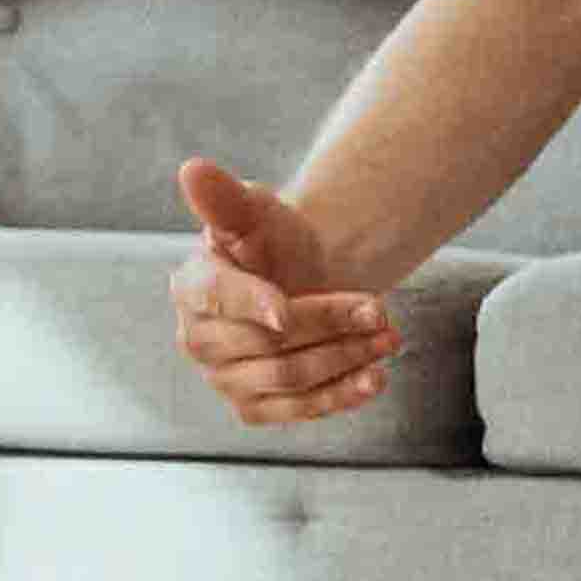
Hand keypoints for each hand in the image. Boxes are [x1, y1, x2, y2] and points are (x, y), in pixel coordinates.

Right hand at [172, 158, 397, 429]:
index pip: (217, 298)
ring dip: (346, 358)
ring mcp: (224, 379)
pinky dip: (341, 395)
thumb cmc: (271, 241)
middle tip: (379, 308)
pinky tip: (375, 378)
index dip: (251, 305)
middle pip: (267, 342)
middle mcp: (199, 340)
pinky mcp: (255, 407)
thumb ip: (224, 196)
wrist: (302, 276)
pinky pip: (299, 410)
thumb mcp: (252, 210)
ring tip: (388, 336)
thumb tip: (192, 170)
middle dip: (328, 324)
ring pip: (289, 377)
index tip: (286, 312)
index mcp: (191, 287)